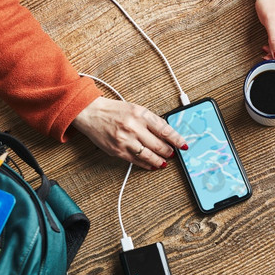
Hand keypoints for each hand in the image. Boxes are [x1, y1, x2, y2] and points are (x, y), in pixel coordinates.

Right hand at [72, 97, 187, 169]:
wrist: (90, 113)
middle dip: (169, 152)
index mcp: (140, 114)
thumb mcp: (136, 109)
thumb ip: (151, 121)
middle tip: (173, 154)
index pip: (165, 130)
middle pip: (159, 145)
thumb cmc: (114, 111)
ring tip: (164, 162)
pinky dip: (146, 164)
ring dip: (159, 161)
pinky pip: (136, 161)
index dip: (177, 140)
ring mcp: (125, 140)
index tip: (184, 145)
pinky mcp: (117, 151)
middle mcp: (133, 127)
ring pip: (149, 156)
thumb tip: (167, 134)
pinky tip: (152, 165)